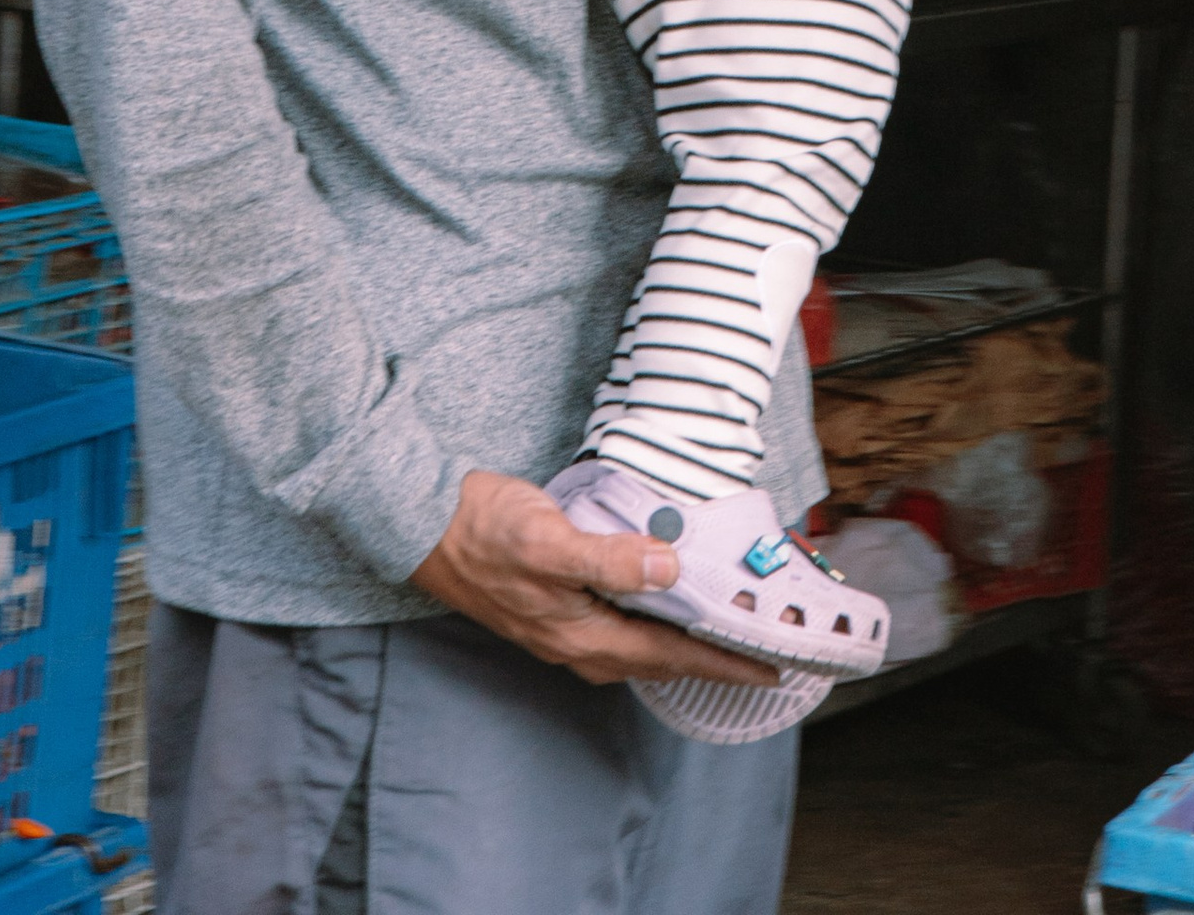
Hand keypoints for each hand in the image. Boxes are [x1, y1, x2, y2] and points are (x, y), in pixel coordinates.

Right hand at [410, 469, 778, 688]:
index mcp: (581, 636)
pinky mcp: (555, 606)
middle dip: (710, 658)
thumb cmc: (483, 530)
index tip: (769, 669)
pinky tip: (660, 599)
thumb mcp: (548, 540)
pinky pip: (618, 625)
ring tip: (721, 630)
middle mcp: (576, 643)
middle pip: (660, 659)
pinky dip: (651, 620)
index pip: (669, 656)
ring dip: (681, 641)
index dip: (722, 662)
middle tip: (758, 652)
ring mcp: (563, 628)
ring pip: (639, 645)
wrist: (423, 525)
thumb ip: (607, 560)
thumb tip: (667, 572)